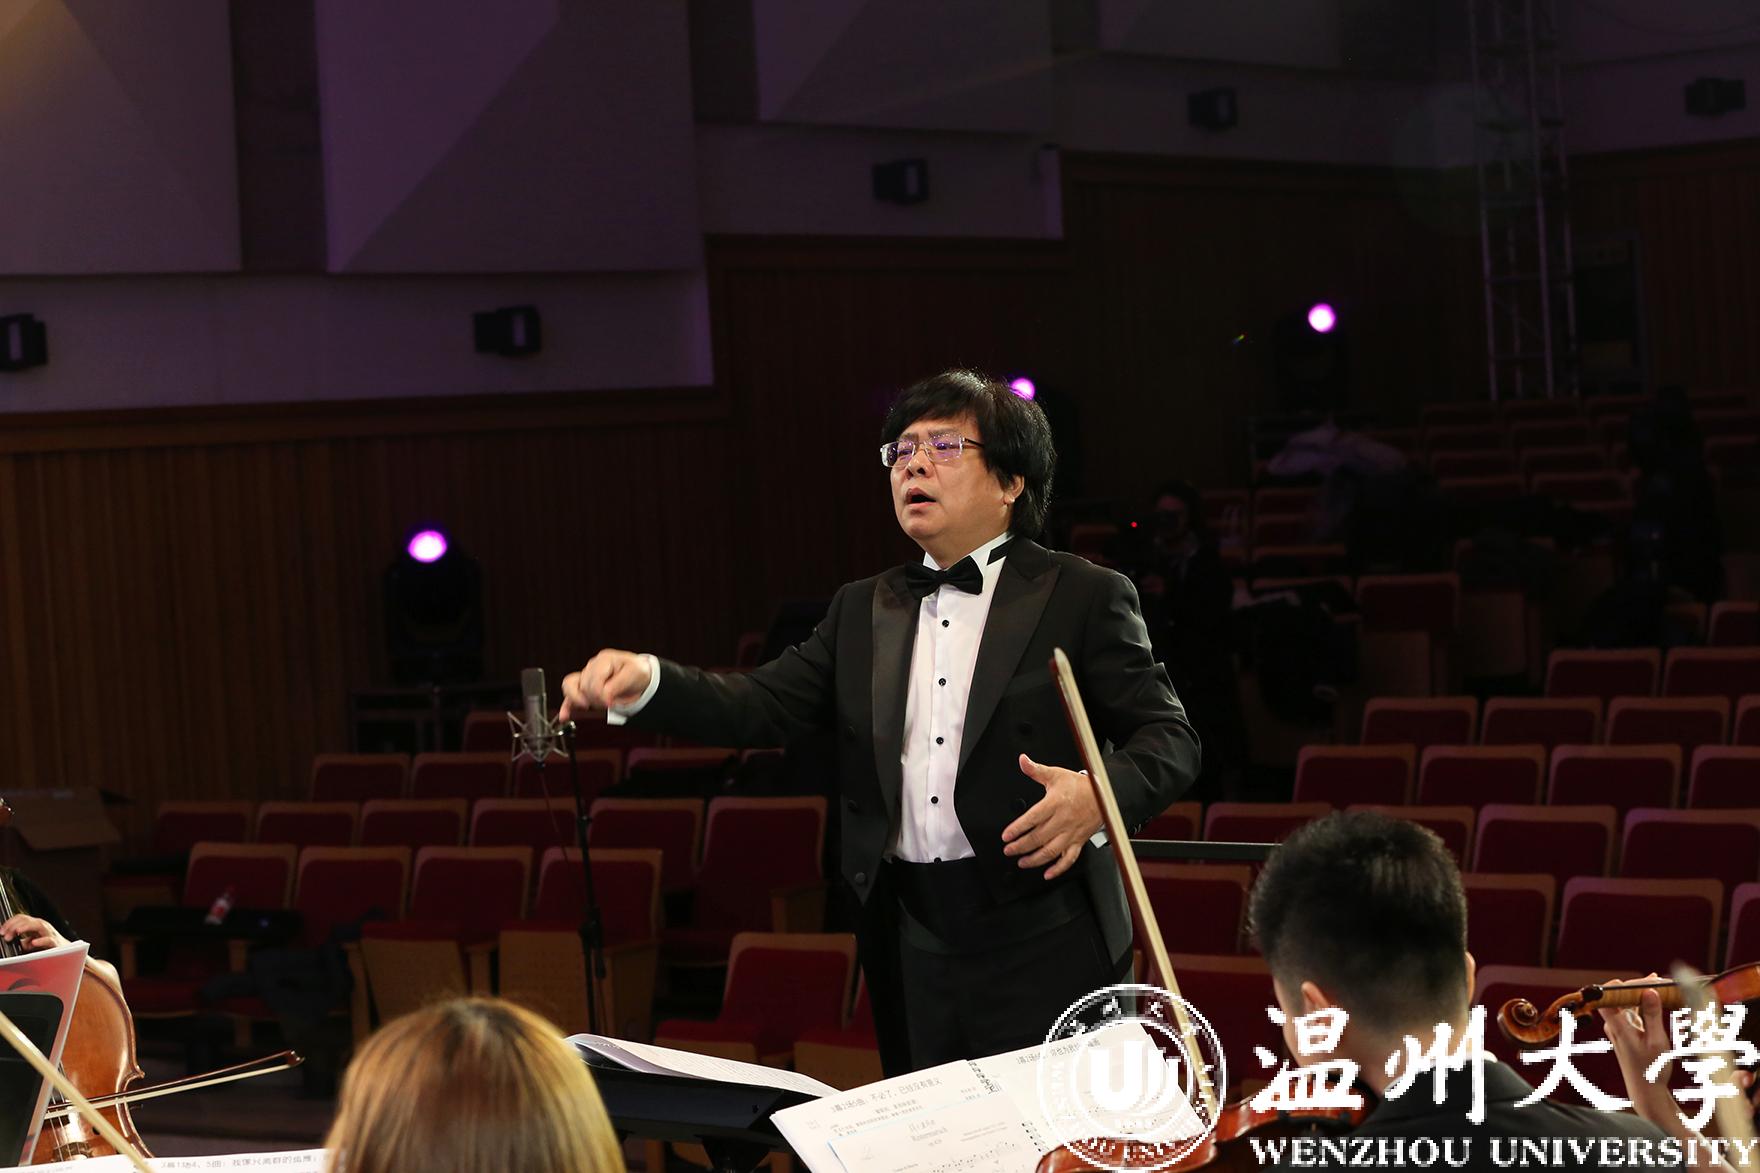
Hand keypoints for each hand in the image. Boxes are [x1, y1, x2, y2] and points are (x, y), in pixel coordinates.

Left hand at [0, 915, 66, 952]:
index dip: (10, 923)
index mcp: (35, 925)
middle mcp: (42, 926)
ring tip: (17, 931)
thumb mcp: (32, 941)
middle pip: (27, 920)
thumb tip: (12, 941)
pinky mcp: (55, 942)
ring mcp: (49, 933)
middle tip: (5, 935)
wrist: (65, 951)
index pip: (21, 918)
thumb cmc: (49, 945)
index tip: (1, 931)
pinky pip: (48, 940)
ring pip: (38, 925)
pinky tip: (34, 942)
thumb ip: (23, 940)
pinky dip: (41, 940)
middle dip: (14, 926)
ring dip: (26, 927)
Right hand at [559, 650, 651, 720]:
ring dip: (580, 700)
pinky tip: (564, 716)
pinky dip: (566, 706)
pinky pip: (569, 696)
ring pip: (570, 687)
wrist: (640, 677)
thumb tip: (605, 697)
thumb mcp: (634, 674)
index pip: (594, 680)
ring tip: (588, 706)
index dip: (602, 694)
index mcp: (604, 660)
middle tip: (609, 704)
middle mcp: (592, 666)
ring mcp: (586, 676)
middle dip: (596, 699)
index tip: (611, 703)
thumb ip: (618, 685)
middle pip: (583, 686)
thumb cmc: (637, 673)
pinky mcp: (583, 688)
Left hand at [1000, 755, 1101, 880]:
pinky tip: (1047, 873)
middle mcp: (1063, 821)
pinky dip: (1058, 869)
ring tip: (1021, 861)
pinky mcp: (1078, 842)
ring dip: (1034, 859)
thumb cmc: (1079, 787)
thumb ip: (1036, 770)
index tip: (1006, 835)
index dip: (1018, 829)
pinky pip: (1069, 859)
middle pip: (1039, 837)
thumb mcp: (1056, 774)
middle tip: (1008, 850)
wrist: (1104, 795)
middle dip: (1021, 846)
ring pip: (1051, 851)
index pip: (1033, 818)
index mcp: (1055, 803)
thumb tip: (1022, 760)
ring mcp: (1071, 833)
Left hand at [1599, 978, 1679, 1131]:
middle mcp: (1614, 1025)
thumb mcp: (1656, 1041)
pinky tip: (1658, 999)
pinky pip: (1632, 1012)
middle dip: (1637, 986)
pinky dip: (1644, 1005)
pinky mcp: (1627, 1032)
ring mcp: (1619, 1028)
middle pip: (1620, 997)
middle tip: (1660, 980)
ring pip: (1627, 1004)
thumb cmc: (1651, 1069)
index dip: (1621, 984)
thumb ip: (1652, 1015)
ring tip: (1662, 986)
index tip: (1643, 979)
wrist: (1646, 1091)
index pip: (1607, 996)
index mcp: (1617, 1026)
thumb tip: (1649, 991)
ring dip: (1642, 995)